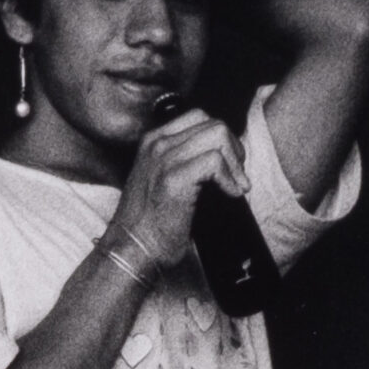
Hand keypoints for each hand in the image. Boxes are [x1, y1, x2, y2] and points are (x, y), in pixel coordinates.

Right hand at [108, 106, 248, 273]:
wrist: (131, 250)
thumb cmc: (150, 225)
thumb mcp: (162, 181)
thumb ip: (184, 162)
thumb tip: (224, 158)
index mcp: (153, 141)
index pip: (199, 118)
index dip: (222, 139)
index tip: (229, 165)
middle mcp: (157, 144)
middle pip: (213, 124)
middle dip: (234, 149)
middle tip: (238, 176)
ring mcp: (164, 159)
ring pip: (218, 136)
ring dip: (236, 162)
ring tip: (237, 186)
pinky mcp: (174, 178)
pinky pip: (215, 161)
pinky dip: (230, 178)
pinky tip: (231, 195)